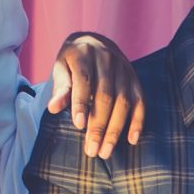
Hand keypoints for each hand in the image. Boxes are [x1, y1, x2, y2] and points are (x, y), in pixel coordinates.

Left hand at [47, 32, 145, 159]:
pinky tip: (132, 140)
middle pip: (105, 96)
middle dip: (99, 125)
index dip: (81, 103)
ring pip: (123, 102)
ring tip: (105, 151)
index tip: (79, 126)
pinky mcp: (135, 79)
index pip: (84, 80)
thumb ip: (60, 88)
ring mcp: (124, 69)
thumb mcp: (62, 68)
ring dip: (115, 129)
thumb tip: (53, 108)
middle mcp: (108, 59)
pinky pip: (140, 102)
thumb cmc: (73, 62)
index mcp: (85, 53)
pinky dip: (137, 121)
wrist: (94, 42)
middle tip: (92, 150)